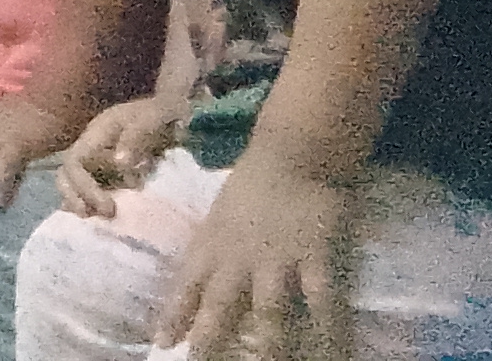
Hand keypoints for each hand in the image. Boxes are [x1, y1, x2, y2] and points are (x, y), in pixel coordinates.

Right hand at [56, 93, 183, 218]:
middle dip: (75, 198)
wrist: (172, 110)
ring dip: (82, 203)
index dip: (84, 187)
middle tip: (99, 217)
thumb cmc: (160, 113)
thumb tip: (119, 163)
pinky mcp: (110, 171)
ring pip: (74, 183)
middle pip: (65, 174)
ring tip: (99, 221)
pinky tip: (104, 221)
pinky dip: (92, 204)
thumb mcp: (151, 118)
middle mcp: (91, 148)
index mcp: (96, 134)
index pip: (73, 163)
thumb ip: (135, 137)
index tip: (108, 207)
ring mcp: (99, 160)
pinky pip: (92, 189)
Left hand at [156, 155, 355, 359]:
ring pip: (269, 313)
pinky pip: (321, 305)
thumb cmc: (255, 182)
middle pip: (219, 306)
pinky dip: (326, 333)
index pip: (187, 285)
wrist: (293, 151)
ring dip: (269, 348)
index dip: (174, 315)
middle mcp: (238, 257)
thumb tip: (200, 279)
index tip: (162, 343)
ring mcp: (277, 259)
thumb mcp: (219, 215)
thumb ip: (211, 248)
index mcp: (212, 243)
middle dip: (208, 341)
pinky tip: (330, 356)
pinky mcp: (316, 258)